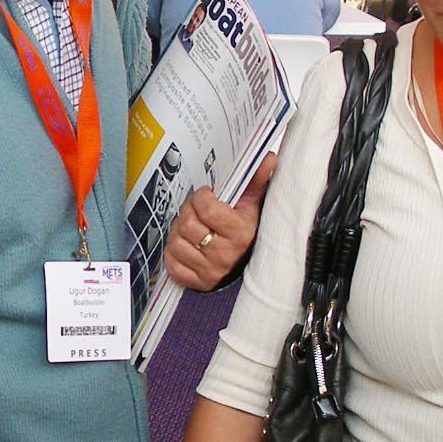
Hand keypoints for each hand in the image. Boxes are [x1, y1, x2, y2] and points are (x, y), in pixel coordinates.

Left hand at [164, 153, 276, 291]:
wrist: (253, 267)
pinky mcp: (198, 283)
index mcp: (240, 233)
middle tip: (194, 210)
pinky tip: (186, 246)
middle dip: (187, 212)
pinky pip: (173, 266)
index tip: (205, 195)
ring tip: (189, 228)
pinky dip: (173, 255)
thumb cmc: (249, 233)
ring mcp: (210, 270)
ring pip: (177, 244)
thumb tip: (269, 158)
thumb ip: (257, 181)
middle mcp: (224, 254)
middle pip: (188, 225)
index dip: (201, 197)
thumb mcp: (254, 207)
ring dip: (178, 233)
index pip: (207, 209)